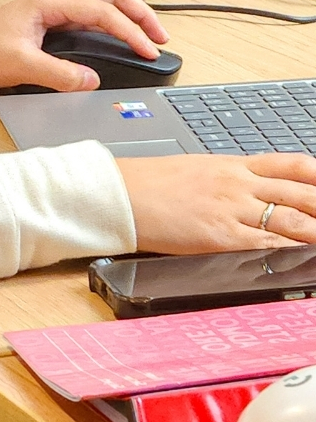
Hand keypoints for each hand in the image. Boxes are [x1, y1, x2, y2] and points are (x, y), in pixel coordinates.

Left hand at [0, 0, 167, 91]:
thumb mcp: (20, 65)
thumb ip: (58, 74)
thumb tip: (91, 80)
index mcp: (49, 1)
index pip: (101, 11)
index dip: (129, 31)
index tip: (147, 51)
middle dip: (140, 14)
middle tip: (161, 38)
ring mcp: (56, 7)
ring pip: (104, 2)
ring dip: (130, 16)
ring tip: (151, 37)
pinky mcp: (55, 19)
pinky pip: (94, 15)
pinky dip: (115, 23)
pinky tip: (126, 38)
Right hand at [117, 153, 315, 251]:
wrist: (124, 194)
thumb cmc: (154, 183)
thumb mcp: (200, 169)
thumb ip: (231, 179)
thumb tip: (256, 191)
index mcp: (234, 164)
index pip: (291, 164)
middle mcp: (239, 184)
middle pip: (299, 193)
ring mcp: (232, 209)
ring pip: (291, 219)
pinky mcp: (222, 236)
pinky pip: (267, 244)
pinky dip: (291, 251)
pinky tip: (302, 257)